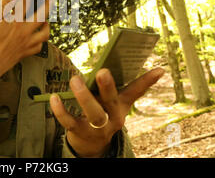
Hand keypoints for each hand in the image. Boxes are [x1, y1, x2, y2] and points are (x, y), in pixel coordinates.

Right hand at [0, 0, 50, 85]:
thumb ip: (3, 6)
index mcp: (16, 22)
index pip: (25, 4)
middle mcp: (24, 33)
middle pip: (40, 17)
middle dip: (47, 7)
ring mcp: (25, 45)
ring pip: (44, 34)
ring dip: (47, 26)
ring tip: (46, 21)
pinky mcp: (22, 54)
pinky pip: (37, 48)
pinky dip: (40, 42)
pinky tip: (38, 40)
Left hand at [50, 67, 164, 156]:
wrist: (92, 145)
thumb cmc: (102, 114)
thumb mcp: (114, 103)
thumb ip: (120, 86)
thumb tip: (138, 68)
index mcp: (121, 106)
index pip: (136, 92)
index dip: (147, 81)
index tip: (160, 69)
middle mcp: (112, 117)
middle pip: (111, 101)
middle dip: (108, 87)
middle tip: (102, 70)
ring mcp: (97, 127)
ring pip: (93, 113)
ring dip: (83, 96)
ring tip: (75, 79)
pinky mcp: (79, 132)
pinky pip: (69, 122)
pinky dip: (61, 110)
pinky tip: (54, 98)